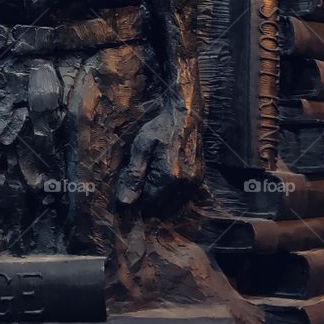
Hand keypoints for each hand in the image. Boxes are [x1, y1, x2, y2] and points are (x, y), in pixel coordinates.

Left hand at [116, 102, 202, 216]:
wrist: (184, 114)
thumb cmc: (160, 128)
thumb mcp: (141, 148)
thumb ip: (134, 176)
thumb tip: (125, 201)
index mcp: (168, 177)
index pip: (149, 205)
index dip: (137, 201)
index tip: (129, 192)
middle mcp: (185, 184)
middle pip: (161, 209)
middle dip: (148, 203)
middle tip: (138, 187)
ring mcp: (194, 182)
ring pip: (173, 206)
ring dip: (160, 201)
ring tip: (149, 183)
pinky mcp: (199, 179)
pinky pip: (183, 198)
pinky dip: (171, 196)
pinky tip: (162, 183)